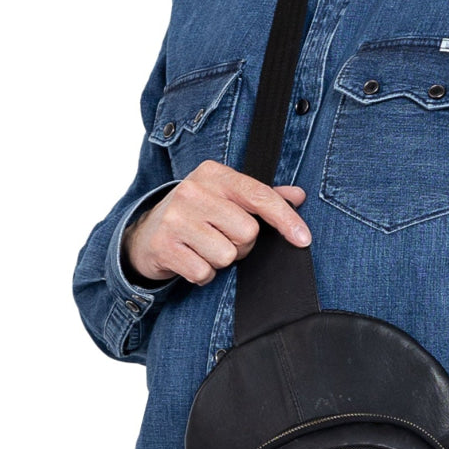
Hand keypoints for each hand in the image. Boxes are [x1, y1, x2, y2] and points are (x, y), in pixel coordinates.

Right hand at [122, 160, 309, 285]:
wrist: (145, 233)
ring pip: (227, 256)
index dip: (286, 219)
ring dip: (221, 261)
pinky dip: (202, 274)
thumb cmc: (195, 215)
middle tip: (222, 238)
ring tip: (204, 249)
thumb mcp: (225, 198)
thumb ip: (262, 197)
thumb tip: (298, 195)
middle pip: (247, 233)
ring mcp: (175, 218)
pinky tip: (191, 261)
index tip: (303, 239)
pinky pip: (204, 272)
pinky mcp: (164, 246)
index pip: (259, 196)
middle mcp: (192, 191)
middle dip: (242, 245)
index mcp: (213, 174)